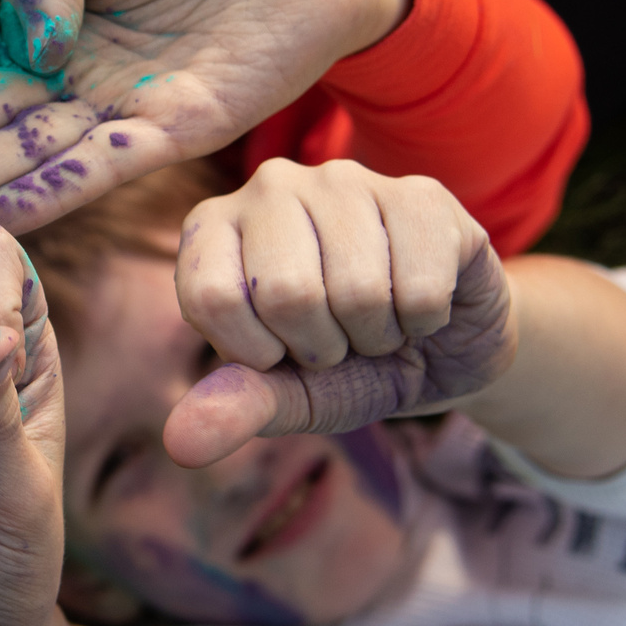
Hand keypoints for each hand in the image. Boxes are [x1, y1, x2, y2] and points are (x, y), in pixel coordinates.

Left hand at [165, 160, 515, 466]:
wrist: (441, 354)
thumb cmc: (347, 367)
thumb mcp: (288, 397)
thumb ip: (234, 409)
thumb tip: (183, 445)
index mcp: (215, 227)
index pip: (212, 297)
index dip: (257, 353)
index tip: (279, 351)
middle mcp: (272, 186)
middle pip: (286, 292)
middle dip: (323, 346)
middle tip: (338, 339)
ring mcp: (347, 180)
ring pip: (358, 290)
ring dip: (377, 336)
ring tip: (378, 321)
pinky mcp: (422, 195)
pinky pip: (420, 287)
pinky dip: (424, 321)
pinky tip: (419, 304)